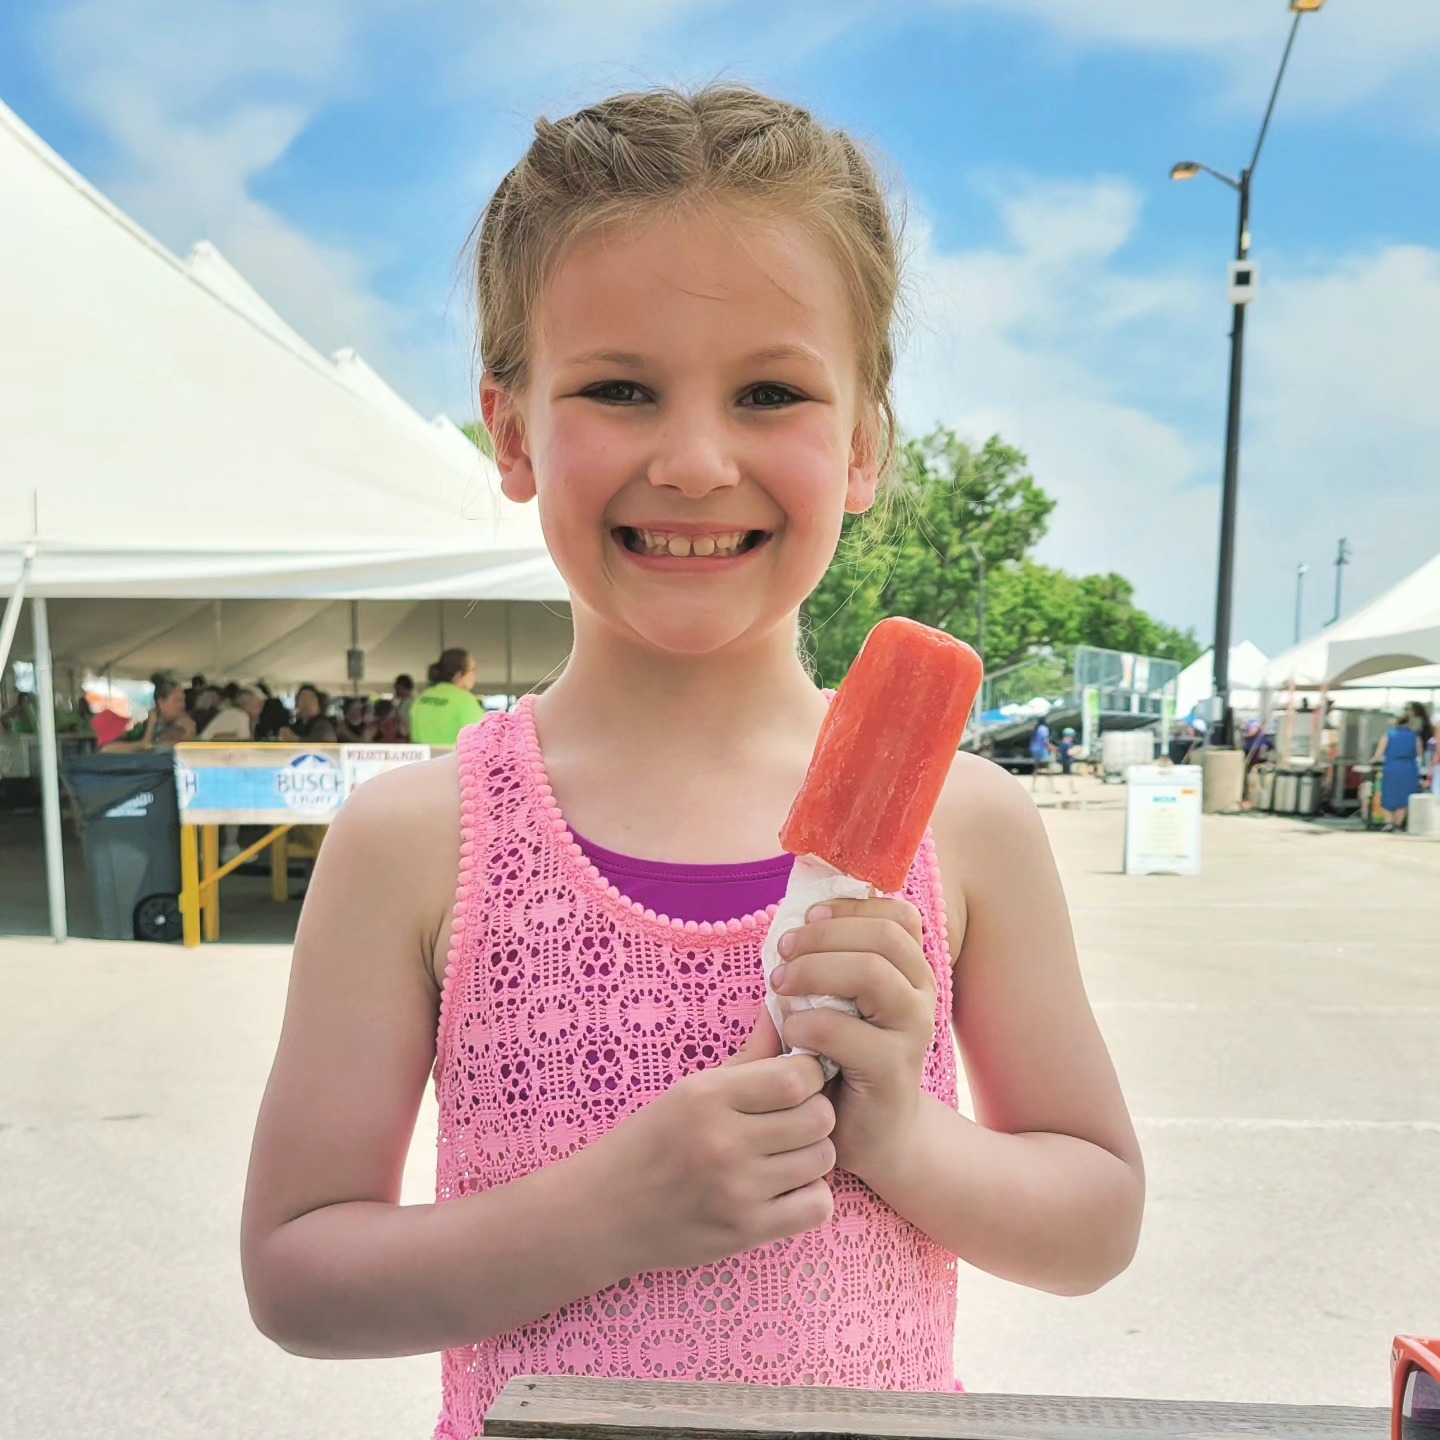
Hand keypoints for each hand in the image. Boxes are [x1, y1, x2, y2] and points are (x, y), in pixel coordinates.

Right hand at [592, 1007, 835, 1272]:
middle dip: (817, 1112)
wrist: (604, 1214)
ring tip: (787, 1152)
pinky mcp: (746, 1231)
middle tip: (795, 1117)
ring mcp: (736, 1191)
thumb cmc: (650, 1143)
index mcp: (707, 1097)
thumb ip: (747, 1056)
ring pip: (823, 1159)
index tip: (800, 1079)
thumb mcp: (690, 1090)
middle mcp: (723, 1142)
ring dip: (813, 1153)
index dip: (811, 1074)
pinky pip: (817, 1207)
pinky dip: (811, 1196)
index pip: (797, 1077)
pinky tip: (786, 1188)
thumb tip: (783, 1011)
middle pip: (818, 1116)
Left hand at [770, 897, 934, 1186]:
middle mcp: (921, 996)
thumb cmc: (845, 1061)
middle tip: (783, 951)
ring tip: (781, 985)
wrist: (875, 1137)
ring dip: (815, 969)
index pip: (898, 916)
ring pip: (870, 972)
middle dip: (824, 935)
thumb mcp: (839, 1004)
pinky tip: (789, 1034)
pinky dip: (804, 1023)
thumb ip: (829, 964)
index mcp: (911, 972)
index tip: (809, 917)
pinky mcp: (890, 1070)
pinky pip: (841, 1029)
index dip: (851, 906)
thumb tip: (791, 923)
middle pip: (883, 936)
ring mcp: (911, 1032)